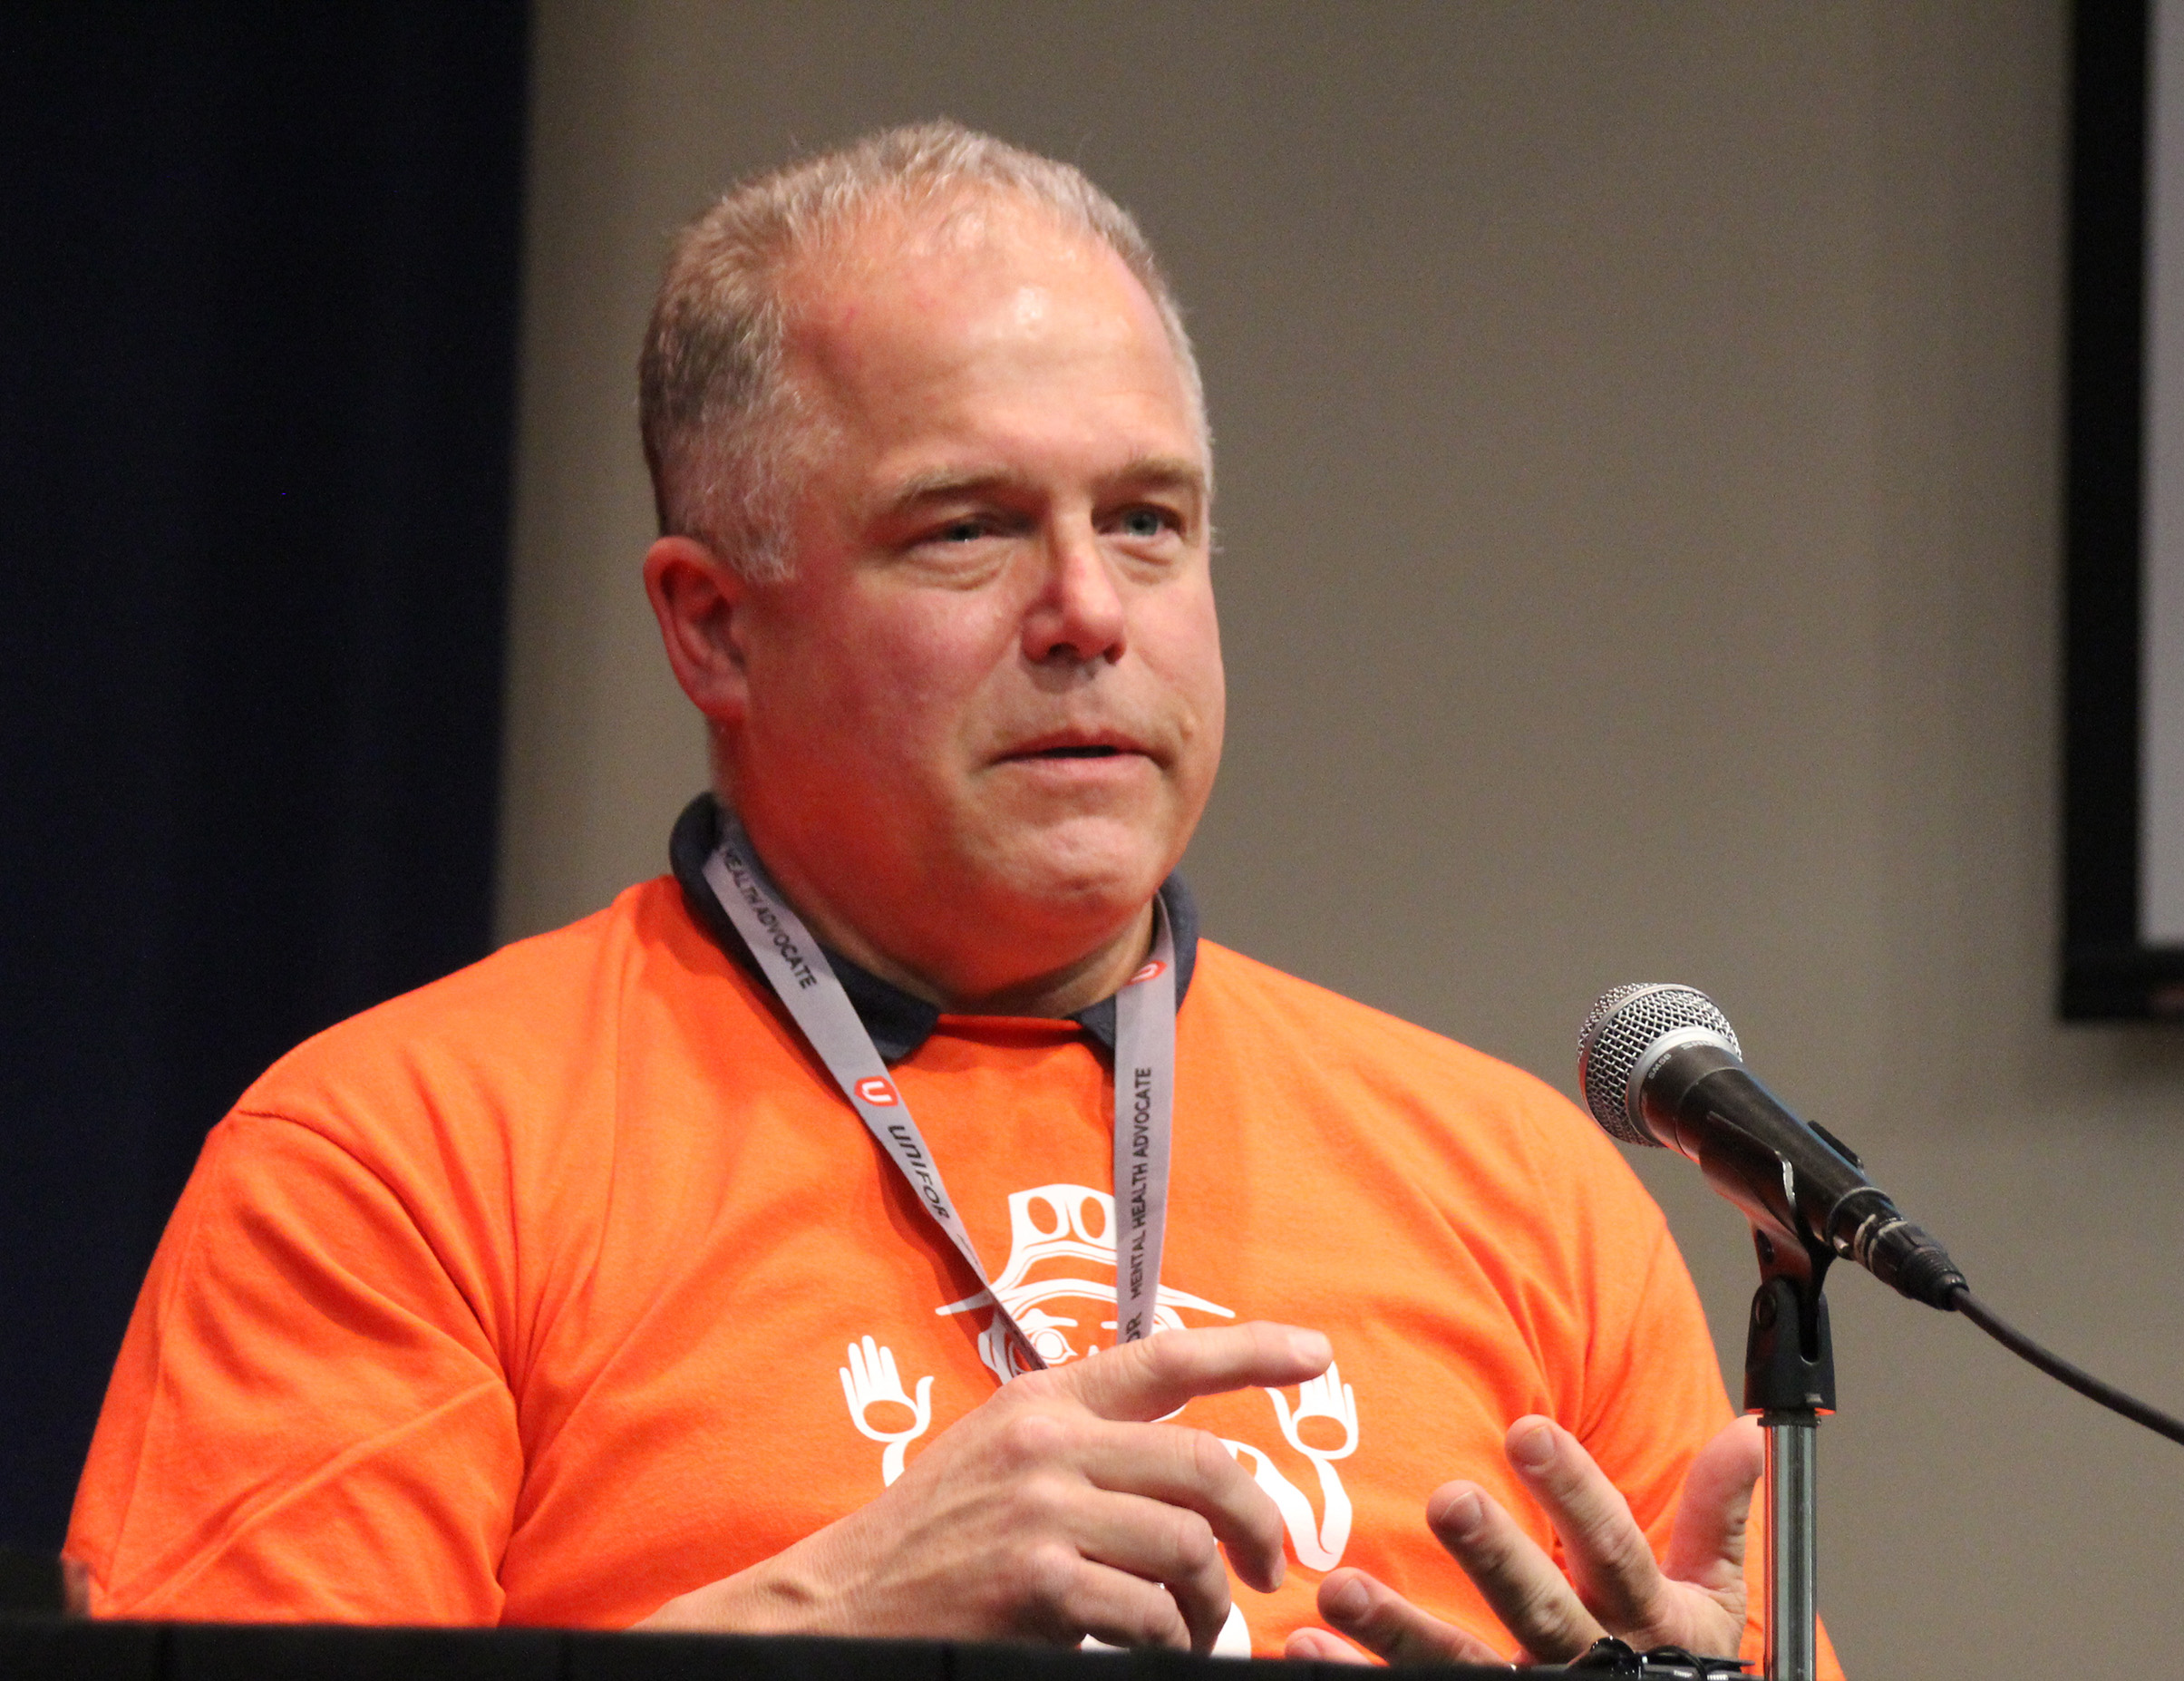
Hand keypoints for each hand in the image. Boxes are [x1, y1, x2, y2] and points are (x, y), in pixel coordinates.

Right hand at [642, 1322, 1331, 1651]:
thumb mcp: (998, 1456)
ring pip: (1187, 1546)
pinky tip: (1152, 1650)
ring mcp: (1044, 1511)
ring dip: (1212, 1602)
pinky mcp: (1041, 1583)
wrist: (839, 1606)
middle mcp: (1049, 1441)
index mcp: (1044, 1401)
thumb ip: (1079, 1444)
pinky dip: (1169, 1642)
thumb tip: (1188, 1472)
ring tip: (1203, 1627)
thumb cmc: (927, 1539)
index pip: (1166, 1358)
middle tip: (1271, 1566)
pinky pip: (1151, 1613)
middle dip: (1258, 1521)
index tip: (1317, 1356)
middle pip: (1205, 1465)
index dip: (1252, 1351)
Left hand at [1285, 1413, 1760, 1666]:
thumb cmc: (1676, 1664)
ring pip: (1466, 1668)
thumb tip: (1744, 1433)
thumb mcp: (1709, 1599)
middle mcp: (1588, 1661)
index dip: (1575, 1492)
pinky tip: (1311, 1642)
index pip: (1613, 1548)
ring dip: (1398, 1630)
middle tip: (1447, 1500)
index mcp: (1643, 1619)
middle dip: (1496, 1558)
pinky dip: (1364, 1673)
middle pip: (1541, 1611)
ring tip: (1339, 1589)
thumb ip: (1717, 1516)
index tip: (1527, 1431)